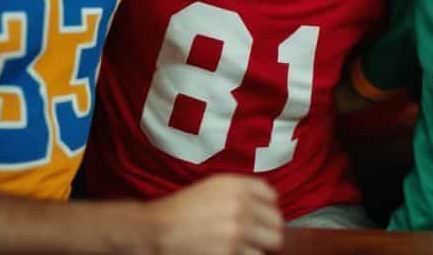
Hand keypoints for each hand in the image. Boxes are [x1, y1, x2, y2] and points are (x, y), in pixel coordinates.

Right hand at [147, 175, 283, 254]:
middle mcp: (241, 206)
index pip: (272, 197)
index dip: (268, 209)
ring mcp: (237, 231)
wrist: (156, 230)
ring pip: (270, 244)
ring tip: (241, 247)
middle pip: (277, 223)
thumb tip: (269, 204)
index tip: (261, 217)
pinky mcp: (229, 253)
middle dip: (267, 231)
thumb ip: (241, 190)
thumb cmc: (181, 209)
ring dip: (258, 246)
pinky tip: (231, 252)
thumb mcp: (212, 187)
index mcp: (236, 185)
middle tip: (255, 237)